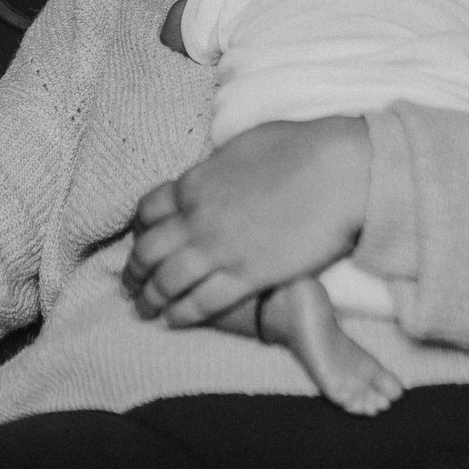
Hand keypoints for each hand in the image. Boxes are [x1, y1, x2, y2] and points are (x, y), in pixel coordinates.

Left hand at [122, 116, 371, 326]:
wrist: (339, 173)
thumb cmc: (301, 149)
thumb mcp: (242, 147)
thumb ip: (217, 169)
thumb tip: (213, 175)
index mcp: (194, 182)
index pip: (148, 210)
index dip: (139, 229)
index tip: (138, 241)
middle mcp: (197, 218)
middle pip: (149, 250)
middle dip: (134, 271)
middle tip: (129, 285)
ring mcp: (219, 250)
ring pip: (167, 281)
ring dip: (150, 299)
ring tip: (143, 310)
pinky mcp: (246, 277)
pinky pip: (201, 302)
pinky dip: (181, 314)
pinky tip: (172, 321)